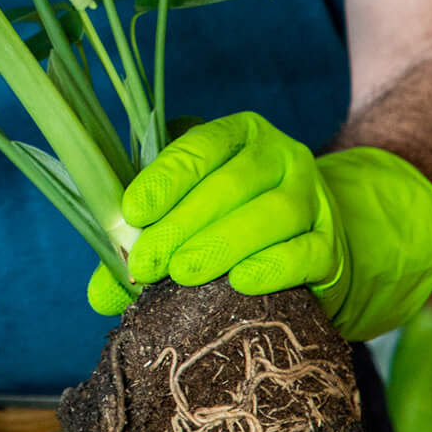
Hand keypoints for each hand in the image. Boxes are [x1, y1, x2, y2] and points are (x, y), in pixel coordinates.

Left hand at [85, 112, 431, 342]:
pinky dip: (274, 267)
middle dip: (182, 224)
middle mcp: (280, 158)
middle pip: (231, 184)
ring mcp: (312, 199)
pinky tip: (242, 283)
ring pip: (271, 215)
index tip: (131, 213)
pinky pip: (307, 252)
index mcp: (238, 136)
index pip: (201, 146)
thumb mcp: (187, 219)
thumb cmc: (233, 225)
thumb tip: (98, 295)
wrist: (317, 243)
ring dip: (223, 244)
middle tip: (144, 262)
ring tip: (183, 274)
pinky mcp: (333, 245)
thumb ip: (143, 245)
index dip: (165, 178)